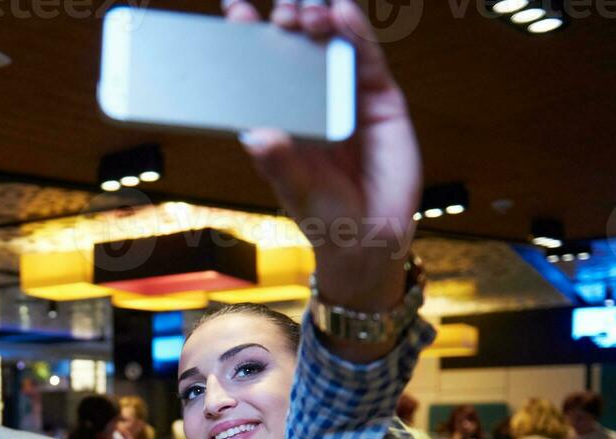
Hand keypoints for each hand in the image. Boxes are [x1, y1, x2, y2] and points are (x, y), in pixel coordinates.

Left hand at [230, 0, 419, 312]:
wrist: (371, 238)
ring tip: (308, 13)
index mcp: (283, 115)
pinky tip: (343, 16)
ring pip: (333, 42)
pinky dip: (356, 34)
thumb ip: (278, 163)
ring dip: (320, 17)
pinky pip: (368, 58)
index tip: (235, 9)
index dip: (249, 35)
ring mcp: (347, 94)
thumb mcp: (295, 190)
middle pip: (298, 42)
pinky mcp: (380, 98)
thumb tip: (255, 137)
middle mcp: (313, 98)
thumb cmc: (325, 216)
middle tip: (283, 13)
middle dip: (289, 17)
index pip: (262, 66)